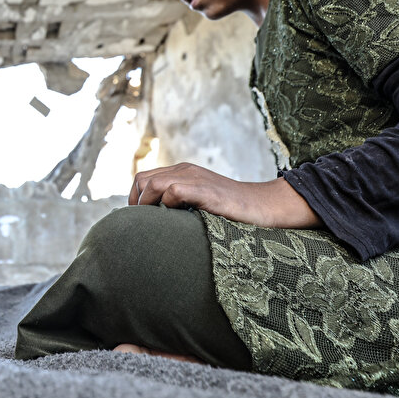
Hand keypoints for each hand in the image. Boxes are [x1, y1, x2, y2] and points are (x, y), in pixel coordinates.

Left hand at [129, 162, 319, 228]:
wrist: (263, 207)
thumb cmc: (232, 211)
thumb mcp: (199, 204)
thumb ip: (179, 206)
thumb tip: (153, 226)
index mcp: (181, 172)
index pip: (143, 179)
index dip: (135, 199)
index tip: (138, 221)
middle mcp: (184, 170)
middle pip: (142, 179)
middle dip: (136, 203)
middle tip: (142, 226)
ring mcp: (194, 177)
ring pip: (153, 183)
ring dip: (148, 205)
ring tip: (154, 225)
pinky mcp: (204, 189)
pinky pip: (173, 190)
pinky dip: (167, 205)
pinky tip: (176, 220)